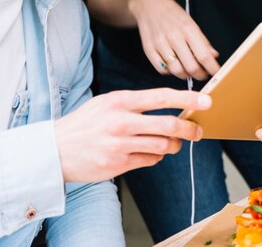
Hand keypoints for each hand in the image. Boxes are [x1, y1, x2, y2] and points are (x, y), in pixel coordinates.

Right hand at [54, 88, 211, 182]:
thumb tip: (169, 106)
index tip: (206, 101)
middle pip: (168, 125)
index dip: (187, 98)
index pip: (161, 97)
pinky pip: (150, 160)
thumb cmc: (86, 122)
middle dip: (189, 129)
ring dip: (173, 145)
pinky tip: (149, 152)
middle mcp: (122, 122)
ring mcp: (120, 145)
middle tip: (198, 131)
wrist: (56, 149)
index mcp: (120, 101)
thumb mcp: (107, 103)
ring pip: (163, 146)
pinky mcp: (118, 165)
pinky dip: (156, 157)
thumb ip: (135, 104)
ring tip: (173, 143)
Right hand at [129, 0, 219, 80]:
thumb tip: (214, 57)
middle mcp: (174, 37)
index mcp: (188, 29)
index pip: (204, 55)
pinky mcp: (148, 49)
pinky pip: (162, 70)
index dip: (212, 68)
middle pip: (191, 67)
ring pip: (176, 71)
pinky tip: (174, 65)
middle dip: (200, 75)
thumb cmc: (173, 14)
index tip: (217, 74)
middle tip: (203, 74)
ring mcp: (160, 44)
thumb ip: (203, 41)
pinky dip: (170, 72)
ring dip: (186, 75)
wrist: (149, 5)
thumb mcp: (191, 23)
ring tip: (189, 70)